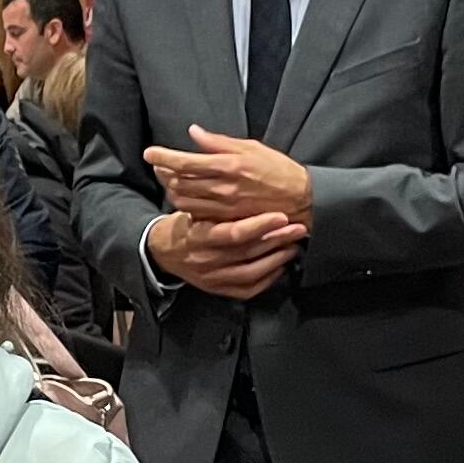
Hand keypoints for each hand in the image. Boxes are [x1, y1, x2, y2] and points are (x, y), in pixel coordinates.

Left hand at [148, 126, 314, 226]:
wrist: (299, 200)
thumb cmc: (277, 170)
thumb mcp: (250, 147)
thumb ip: (219, 142)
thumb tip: (194, 132)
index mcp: (227, 165)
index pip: (184, 162)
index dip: (163, 157)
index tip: (150, 152)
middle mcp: (221, 188)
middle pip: (178, 182)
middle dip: (163, 172)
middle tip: (159, 163)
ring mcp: (222, 207)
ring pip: (183, 200)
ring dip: (171, 188)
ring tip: (170, 179)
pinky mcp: (225, 220)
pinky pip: (196, 213)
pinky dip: (185, 204)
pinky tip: (186, 196)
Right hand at [149, 206, 302, 301]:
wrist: (164, 251)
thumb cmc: (186, 223)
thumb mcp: (193, 206)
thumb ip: (216, 198)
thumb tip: (238, 173)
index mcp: (198, 236)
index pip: (232, 233)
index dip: (260, 225)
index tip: (282, 215)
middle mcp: (205, 260)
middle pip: (247, 252)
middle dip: (277, 239)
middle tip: (298, 228)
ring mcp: (212, 278)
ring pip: (251, 272)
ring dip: (277, 259)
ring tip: (294, 246)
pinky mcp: (218, 289)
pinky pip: (248, 289)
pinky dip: (268, 279)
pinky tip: (280, 266)